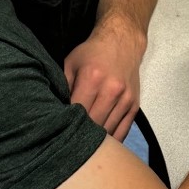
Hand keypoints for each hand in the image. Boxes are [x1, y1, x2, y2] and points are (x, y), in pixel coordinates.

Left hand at [64, 19, 143, 141]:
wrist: (123, 42)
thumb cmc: (92, 53)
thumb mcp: (71, 63)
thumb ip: (62, 86)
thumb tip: (54, 112)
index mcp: (92, 78)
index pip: (77, 112)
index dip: (67, 124)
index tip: (58, 131)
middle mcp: (111, 90)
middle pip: (93, 125)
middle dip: (80, 135)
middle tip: (69, 142)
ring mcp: (125, 99)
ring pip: (108, 131)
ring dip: (96, 141)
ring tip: (83, 146)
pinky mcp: (134, 105)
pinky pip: (123, 131)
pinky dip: (111, 141)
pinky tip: (101, 144)